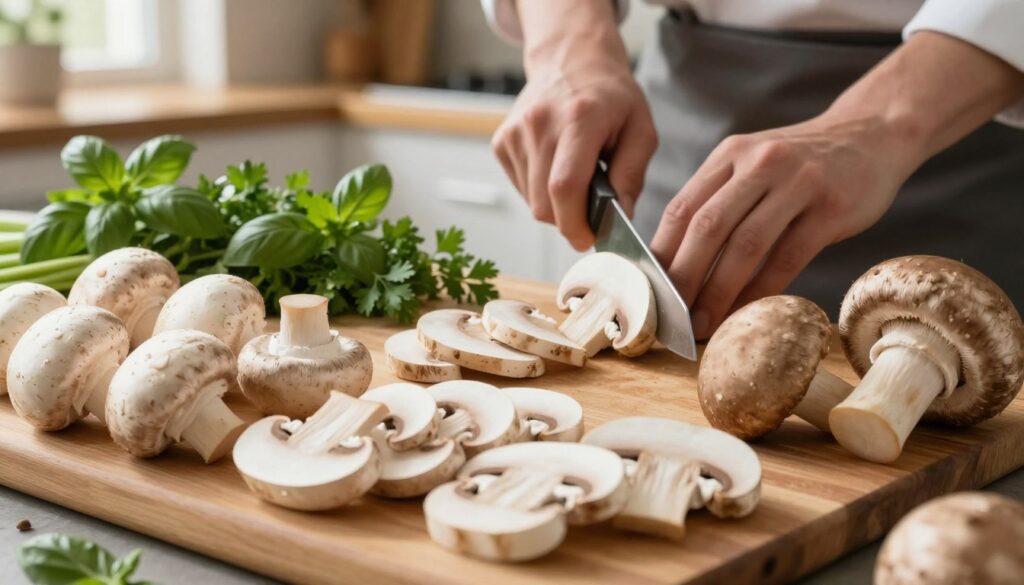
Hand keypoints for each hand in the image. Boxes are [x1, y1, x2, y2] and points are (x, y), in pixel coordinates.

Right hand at [493, 0, 656, 250]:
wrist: (571, 60)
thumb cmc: (610, 97)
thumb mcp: (640, 129)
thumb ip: (632, 175)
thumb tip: (619, 217)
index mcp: (580, 119)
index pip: (565, 187)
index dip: (574, 223)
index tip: (587, 238)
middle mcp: (540, 124)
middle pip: (544, 202)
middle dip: (568, 220)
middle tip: (589, 212)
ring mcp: (516, 132)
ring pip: (531, 200)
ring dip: (555, 204)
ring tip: (575, 178)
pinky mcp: (502, 140)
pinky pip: (520, 187)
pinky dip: (539, 190)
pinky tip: (555, 168)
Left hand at [651, 113, 922, 338]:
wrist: (872, 134)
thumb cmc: (802, 164)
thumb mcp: (753, 165)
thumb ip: (718, 201)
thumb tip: (674, 262)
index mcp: (730, 154)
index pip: (681, 208)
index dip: (661, 254)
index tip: (650, 291)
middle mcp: (759, 163)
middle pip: (707, 228)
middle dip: (683, 278)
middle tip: (671, 316)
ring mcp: (798, 182)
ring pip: (746, 245)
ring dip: (719, 291)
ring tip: (703, 323)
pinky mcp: (832, 206)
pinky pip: (788, 257)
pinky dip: (762, 290)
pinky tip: (747, 313)